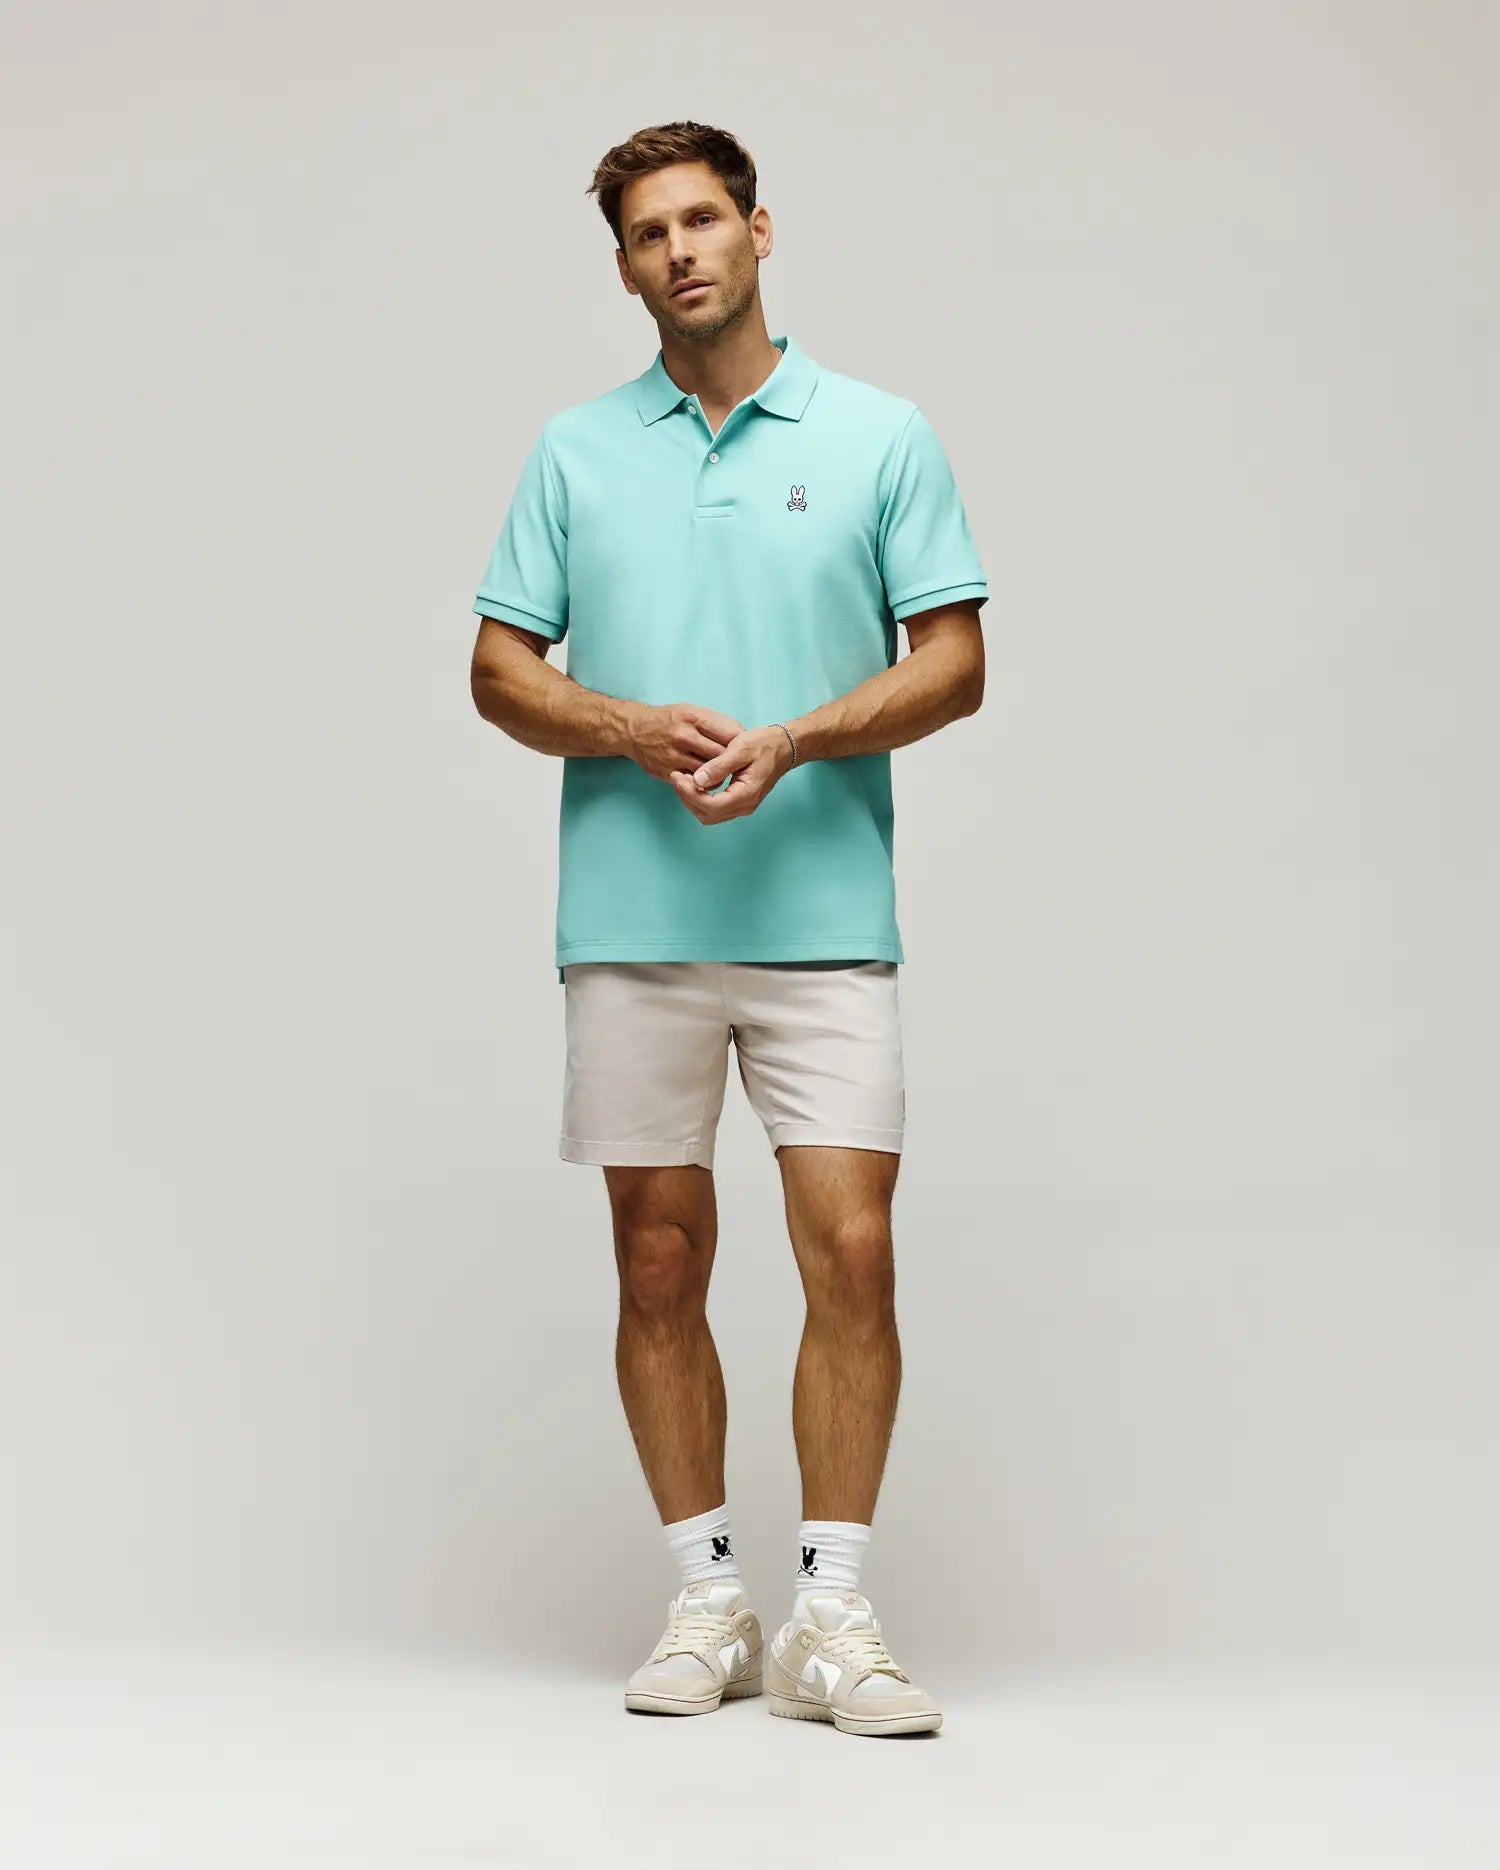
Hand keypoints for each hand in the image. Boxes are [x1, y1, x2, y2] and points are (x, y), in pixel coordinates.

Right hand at [625, 702, 743, 781]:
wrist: (634, 731)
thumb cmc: (669, 720)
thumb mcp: (692, 711)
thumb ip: (717, 723)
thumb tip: (742, 736)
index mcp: (693, 717)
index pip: (729, 734)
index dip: (741, 744)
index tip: (745, 748)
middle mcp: (683, 736)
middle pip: (720, 755)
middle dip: (732, 761)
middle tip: (738, 765)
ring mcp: (674, 756)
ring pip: (708, 773)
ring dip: (719, 775)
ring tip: (724, 772)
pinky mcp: (667, 772)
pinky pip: (693, 782)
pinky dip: (704, 782)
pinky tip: (708, 778)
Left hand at [670, 724, 795, 824]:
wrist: (783, 747)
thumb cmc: (764, 744)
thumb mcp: (740, 749)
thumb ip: (719, 766)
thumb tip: (697, 779)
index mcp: (746, 794)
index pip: (710, 805)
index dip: (689, 794)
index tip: (677, 776)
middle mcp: (745, 806)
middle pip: (707, 815)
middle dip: (687, 798)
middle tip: (676, 776)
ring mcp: (743, 807)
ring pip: (709, 815)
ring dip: (692, 800)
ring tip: (682, 779)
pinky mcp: (739, 802)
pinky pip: (715, 809)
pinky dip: (701, 799)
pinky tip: (694, 782)